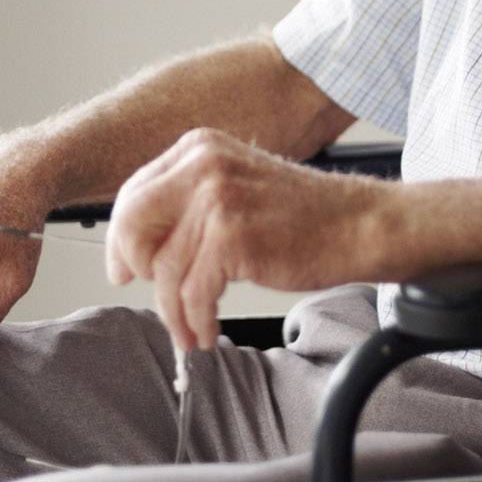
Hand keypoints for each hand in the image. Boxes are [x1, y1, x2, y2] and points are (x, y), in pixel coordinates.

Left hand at [104, 129, 387, 354]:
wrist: (358, 224)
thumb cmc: (303, 215)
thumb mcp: (235, 186)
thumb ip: (188, 203)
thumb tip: (134, 246)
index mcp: (198, 148)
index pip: (133, 193)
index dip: (123, 238)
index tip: (124, 267)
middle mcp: (202, 165)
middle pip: (133, 224)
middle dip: (135, 267)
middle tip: (151, 295)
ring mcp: (217, 199)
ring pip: (163, 269)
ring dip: (173, 312)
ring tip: (188, 329)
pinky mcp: (233, 237)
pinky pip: (192, 294)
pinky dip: (195, 323)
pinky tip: (206, 333)